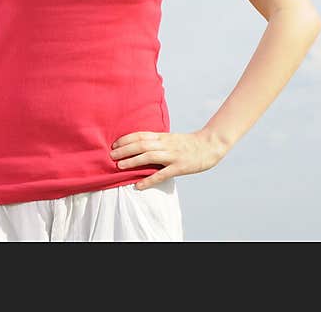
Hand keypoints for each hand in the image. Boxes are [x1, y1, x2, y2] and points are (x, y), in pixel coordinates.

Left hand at [109, 129, 229, 190]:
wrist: (209, 145)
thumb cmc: (187, 143)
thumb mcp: (170, 138)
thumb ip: (157, 141)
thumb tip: (139, 145)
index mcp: (163, 136)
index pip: (141, 135)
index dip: (126, 139)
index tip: (114, 144)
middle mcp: (165, 144)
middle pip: (141, 145)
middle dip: (125, 149)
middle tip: (111, 155)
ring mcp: (172, 155)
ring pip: (149, 156)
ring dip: (133, 161)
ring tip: (120, 166)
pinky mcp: (179, 167)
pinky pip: (162, 174)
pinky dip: (149, 180)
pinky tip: (139, 185)